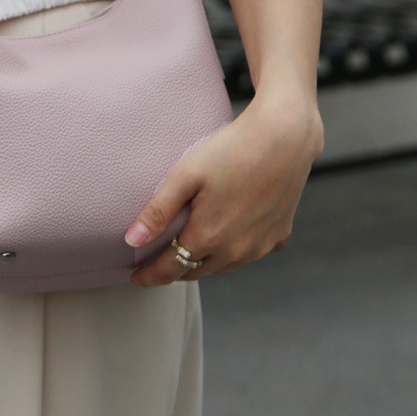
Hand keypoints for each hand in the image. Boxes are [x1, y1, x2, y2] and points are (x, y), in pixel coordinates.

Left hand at [124, 87, 323, 285]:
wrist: (284, 137)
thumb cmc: (231, 150)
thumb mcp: (186, 174)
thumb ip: (159, 211)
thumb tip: (132, 241)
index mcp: (208, 237)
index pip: (170, 269)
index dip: (150, 276)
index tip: (136, 277)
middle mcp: (235, 251)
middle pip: (196, 271)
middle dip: (174, 270)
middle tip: (158, 263)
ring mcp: (260, 246)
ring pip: (223, 266)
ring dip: (203, 263)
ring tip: (188, 252)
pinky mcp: (279, 236)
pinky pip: (250, 253)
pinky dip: (234, 251)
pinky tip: (229, 236)